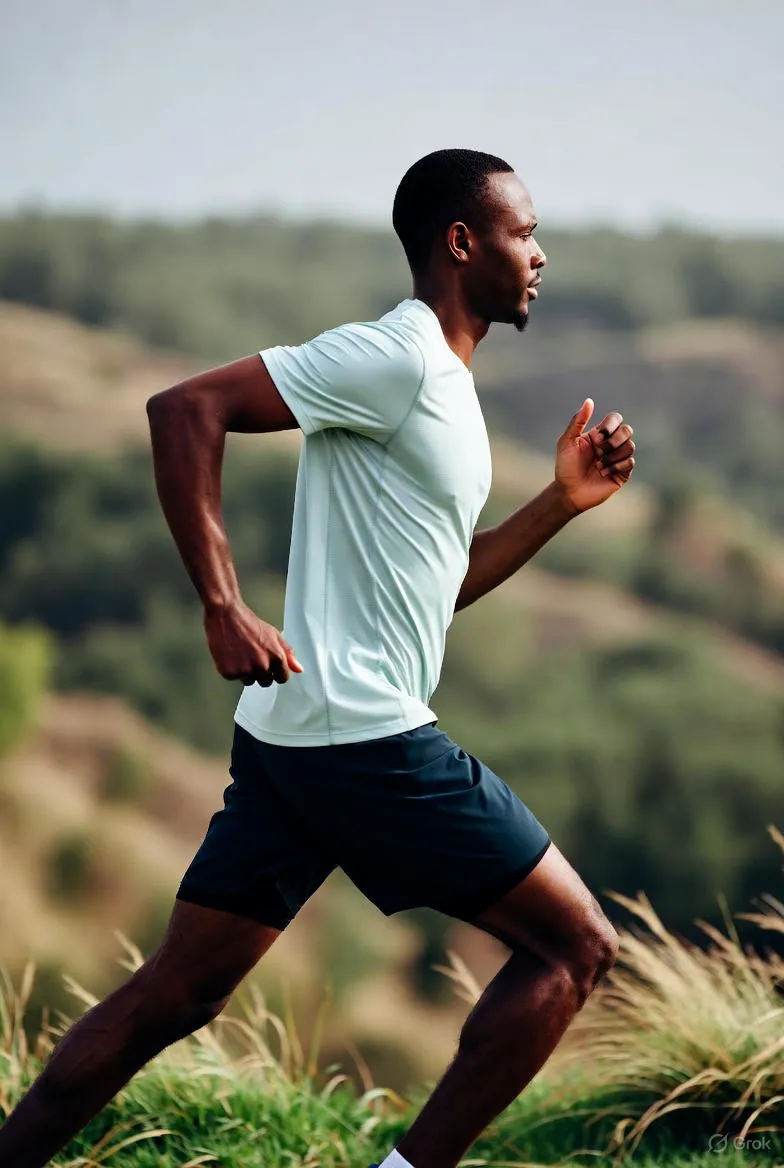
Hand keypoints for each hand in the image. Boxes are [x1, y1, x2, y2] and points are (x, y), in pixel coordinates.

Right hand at [203, 599, 302, 686]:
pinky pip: (234, 679)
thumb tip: (299, 669)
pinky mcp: (230, 672)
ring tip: (241, 654)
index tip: (271, 667)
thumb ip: (288, 653)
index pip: (282, 678)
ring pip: (249, 681)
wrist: (226, 616)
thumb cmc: (249, 623)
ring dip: (246, 672)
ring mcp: (245, 670)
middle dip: (261, 673)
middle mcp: (262, 666)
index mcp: (276, 657)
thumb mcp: (274, 635)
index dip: (276, 673)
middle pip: (266, 682)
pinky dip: (232, 670)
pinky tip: (231, 656)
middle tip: (252, 657)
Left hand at [554, 398, 634, 514]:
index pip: (615, 418)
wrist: (569, 492)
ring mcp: (618, 458)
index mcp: (599, 434)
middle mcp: (611, 444)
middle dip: (613, 440)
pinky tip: (603, 473)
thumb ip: (578, 421)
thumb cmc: (565, 467)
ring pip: (630, 446)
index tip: (597, 437)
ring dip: (612, 456)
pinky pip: (630, 462)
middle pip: (627, 430)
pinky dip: (615, 467)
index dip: (610, 425)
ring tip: (598, 465)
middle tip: (599, 451)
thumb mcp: (567, 442)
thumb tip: (589, 401)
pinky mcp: (622, 472)